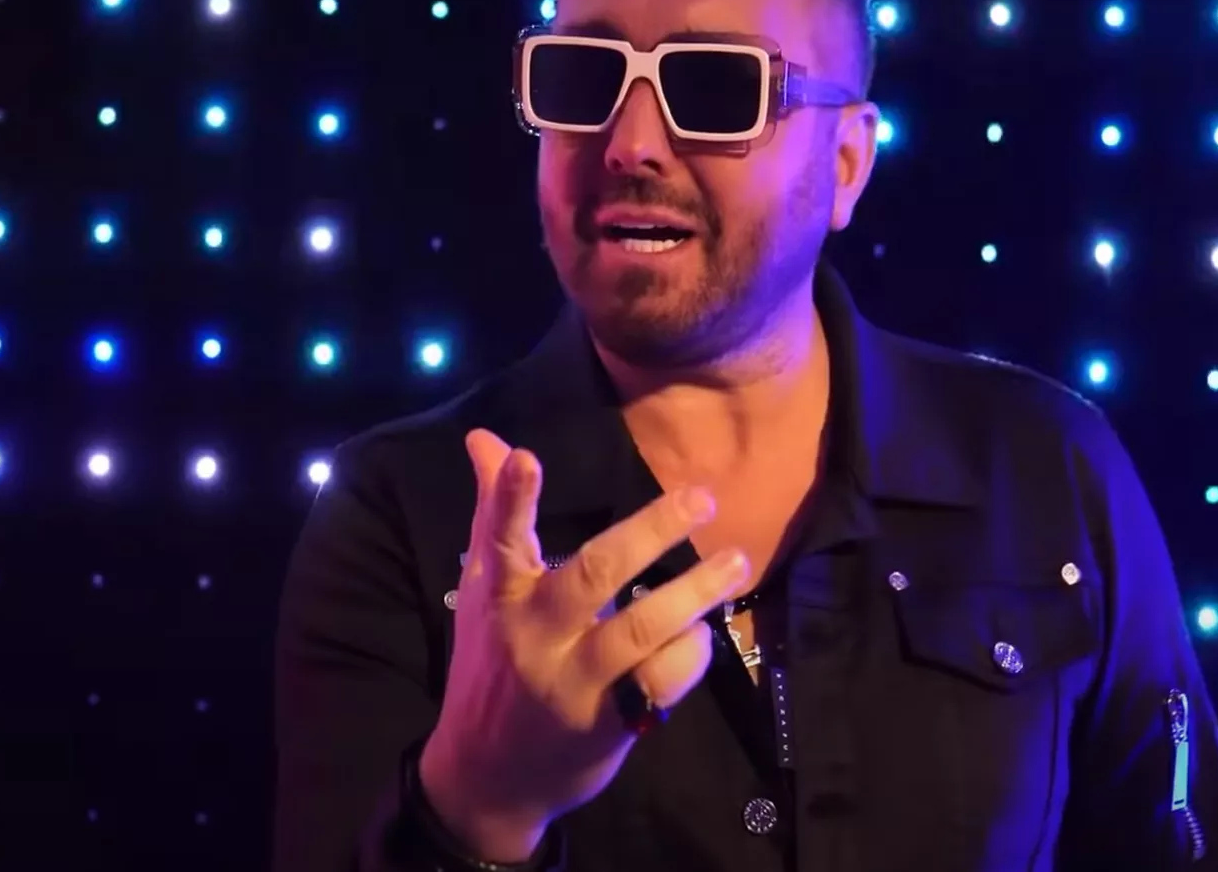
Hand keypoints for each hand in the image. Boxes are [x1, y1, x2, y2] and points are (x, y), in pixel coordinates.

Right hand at [418, 428, 749, 862]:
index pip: (501, 539)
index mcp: (502, 597)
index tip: (527, 458)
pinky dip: (691, 652)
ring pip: (641, 629)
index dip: (510, 499)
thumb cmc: (490, 666)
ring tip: (735, 560)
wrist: (485, 778)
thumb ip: (493, 514)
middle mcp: (535, 636)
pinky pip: (661, 680)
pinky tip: (704, 632)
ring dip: (694, 592)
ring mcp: (573, 681)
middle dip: (650, 531)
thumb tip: (486, 438)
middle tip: (700, 497)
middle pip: (595, 574)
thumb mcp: (483, 592)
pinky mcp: (606, 722)